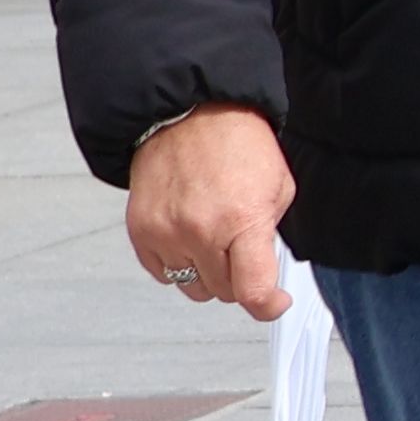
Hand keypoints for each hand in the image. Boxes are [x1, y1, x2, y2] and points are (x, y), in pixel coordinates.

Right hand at [123, 102, 297, 322]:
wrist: (187, 115)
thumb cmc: (236, 142)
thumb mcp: (279, 185)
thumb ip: (271, 233)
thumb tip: (265, 269)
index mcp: (241, 221)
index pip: (253, 290)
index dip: (268, 305)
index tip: (274, 303)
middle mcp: (199, 232)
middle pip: (224, 292)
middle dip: (240, 277)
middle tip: (244, 249)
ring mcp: (166, 235)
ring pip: (192, 288)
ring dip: (208, 274)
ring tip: (216, 240)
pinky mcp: (141, 234)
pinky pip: (163, 274)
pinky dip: (180, 264)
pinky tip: (191, 237)